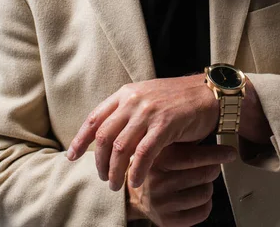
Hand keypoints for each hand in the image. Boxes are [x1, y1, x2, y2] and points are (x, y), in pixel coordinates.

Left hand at [66, 74, 218, 189]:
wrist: (208, 94)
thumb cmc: (178, 100)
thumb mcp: (147, 98)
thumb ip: (127, 113)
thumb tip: (106, 137)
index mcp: (126, 93)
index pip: (94, 118)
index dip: (80, 139)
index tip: (72, 156)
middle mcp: (134, 99)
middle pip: (104, 136)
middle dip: (99, 162)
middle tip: (103, 177)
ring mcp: (149, 111)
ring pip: (121, 147)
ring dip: (115, 171)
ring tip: (117, 185)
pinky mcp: (165, 124)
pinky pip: (144, 153)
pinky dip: (136, 170)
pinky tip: (136, 181)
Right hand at [127, 142, 236, 226]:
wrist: (132, 191)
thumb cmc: (156, 164)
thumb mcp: (162, 146)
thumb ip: (181, 138)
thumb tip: (213, 125)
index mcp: (157, 159)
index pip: (193, 157)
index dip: (216, 154)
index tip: (230, 152)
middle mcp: (157, 182)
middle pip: (203, 175)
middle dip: (214, 168)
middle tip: (213, 164)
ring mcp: (161, 203)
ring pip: (205, 194)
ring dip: (208, 186)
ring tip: (200, 180)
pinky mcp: (167, 221)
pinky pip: (201, 213)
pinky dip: (206, 204)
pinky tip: (198, 195)